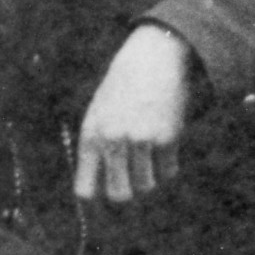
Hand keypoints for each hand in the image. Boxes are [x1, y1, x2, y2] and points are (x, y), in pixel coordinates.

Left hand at [73, 24, 193, 205]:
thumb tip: (101, 192)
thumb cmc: (123, 89)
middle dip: (128, 193)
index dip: (97, 196)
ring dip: (150, 180)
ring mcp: (141, 139)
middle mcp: (113, 141)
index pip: (85, 190)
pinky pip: (169, 172)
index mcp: (91, 137)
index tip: (106, 191)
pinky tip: (165, 149)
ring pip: (147, 186)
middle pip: (119, 195)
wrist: (153, 58)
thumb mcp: (98, 115)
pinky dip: (168, 167)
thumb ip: (97, 148)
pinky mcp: (167, 137)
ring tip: (151, 163)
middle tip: (134, 183)